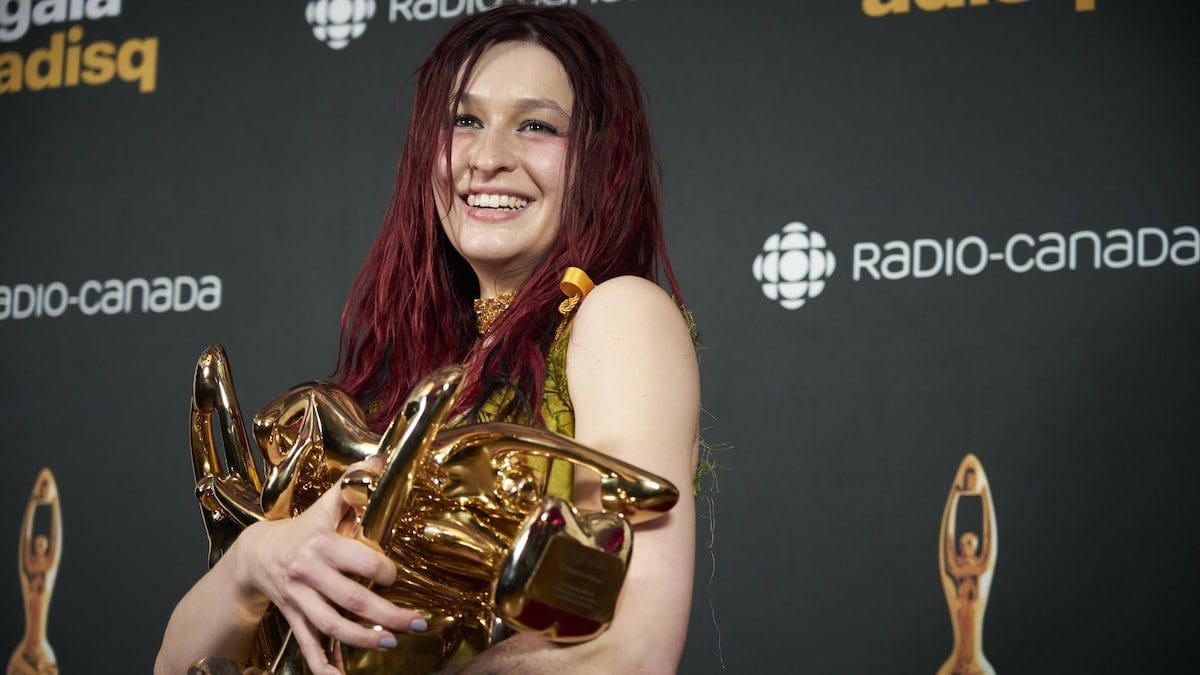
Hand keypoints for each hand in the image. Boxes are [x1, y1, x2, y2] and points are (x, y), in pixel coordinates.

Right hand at [233, 457, 424, 673]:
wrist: (254, 554)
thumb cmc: (300, 529)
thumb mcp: (324, 505)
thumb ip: (352, 485)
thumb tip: (379, 459)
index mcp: (321, 543)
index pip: (358, 561)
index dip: (383, 571)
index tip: (395, 576)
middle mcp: (309, 573)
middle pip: (351, 599)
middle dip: (386, 614)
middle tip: (416, 623)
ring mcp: (300, 598)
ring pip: (331, 625)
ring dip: (363, 638)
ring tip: (391, 643)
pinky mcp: (293, 617)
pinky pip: (307, 644)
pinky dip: (323, 664)